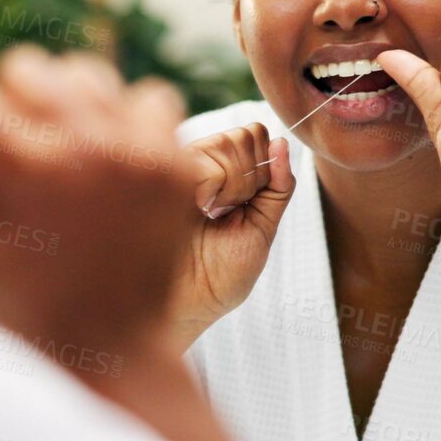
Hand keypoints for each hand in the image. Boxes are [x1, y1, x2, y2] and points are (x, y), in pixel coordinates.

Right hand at [0, 46, 193, 357]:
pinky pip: (148, 95)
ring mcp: (137, 150)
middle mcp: (84, 146)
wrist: (112, 351)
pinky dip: (130, 121)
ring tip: (69, 158)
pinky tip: (114, 163)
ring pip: (85, 73)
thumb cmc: (25, 303)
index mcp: (24, 167)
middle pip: (25, 67)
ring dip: (70, 105)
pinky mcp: (174, 160)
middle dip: (14, 106)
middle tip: (25, 162)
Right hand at [168, 124, 294, 345]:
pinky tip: (197, 209)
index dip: (262, 166)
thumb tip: (282, 142)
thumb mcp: (261, 228)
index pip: (254, 136)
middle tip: (225, 213)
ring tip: (208, 215)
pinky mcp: (158, 168)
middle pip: (243, 136)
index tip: (245, 205)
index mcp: (221, 174)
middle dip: (249, 177)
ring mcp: (175, 163)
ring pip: (225, 143)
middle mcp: (197, 163)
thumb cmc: (219, 276)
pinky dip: (213, 185)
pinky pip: (204, 158)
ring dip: (231, 184)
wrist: (185, 305)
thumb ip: (277, 188)